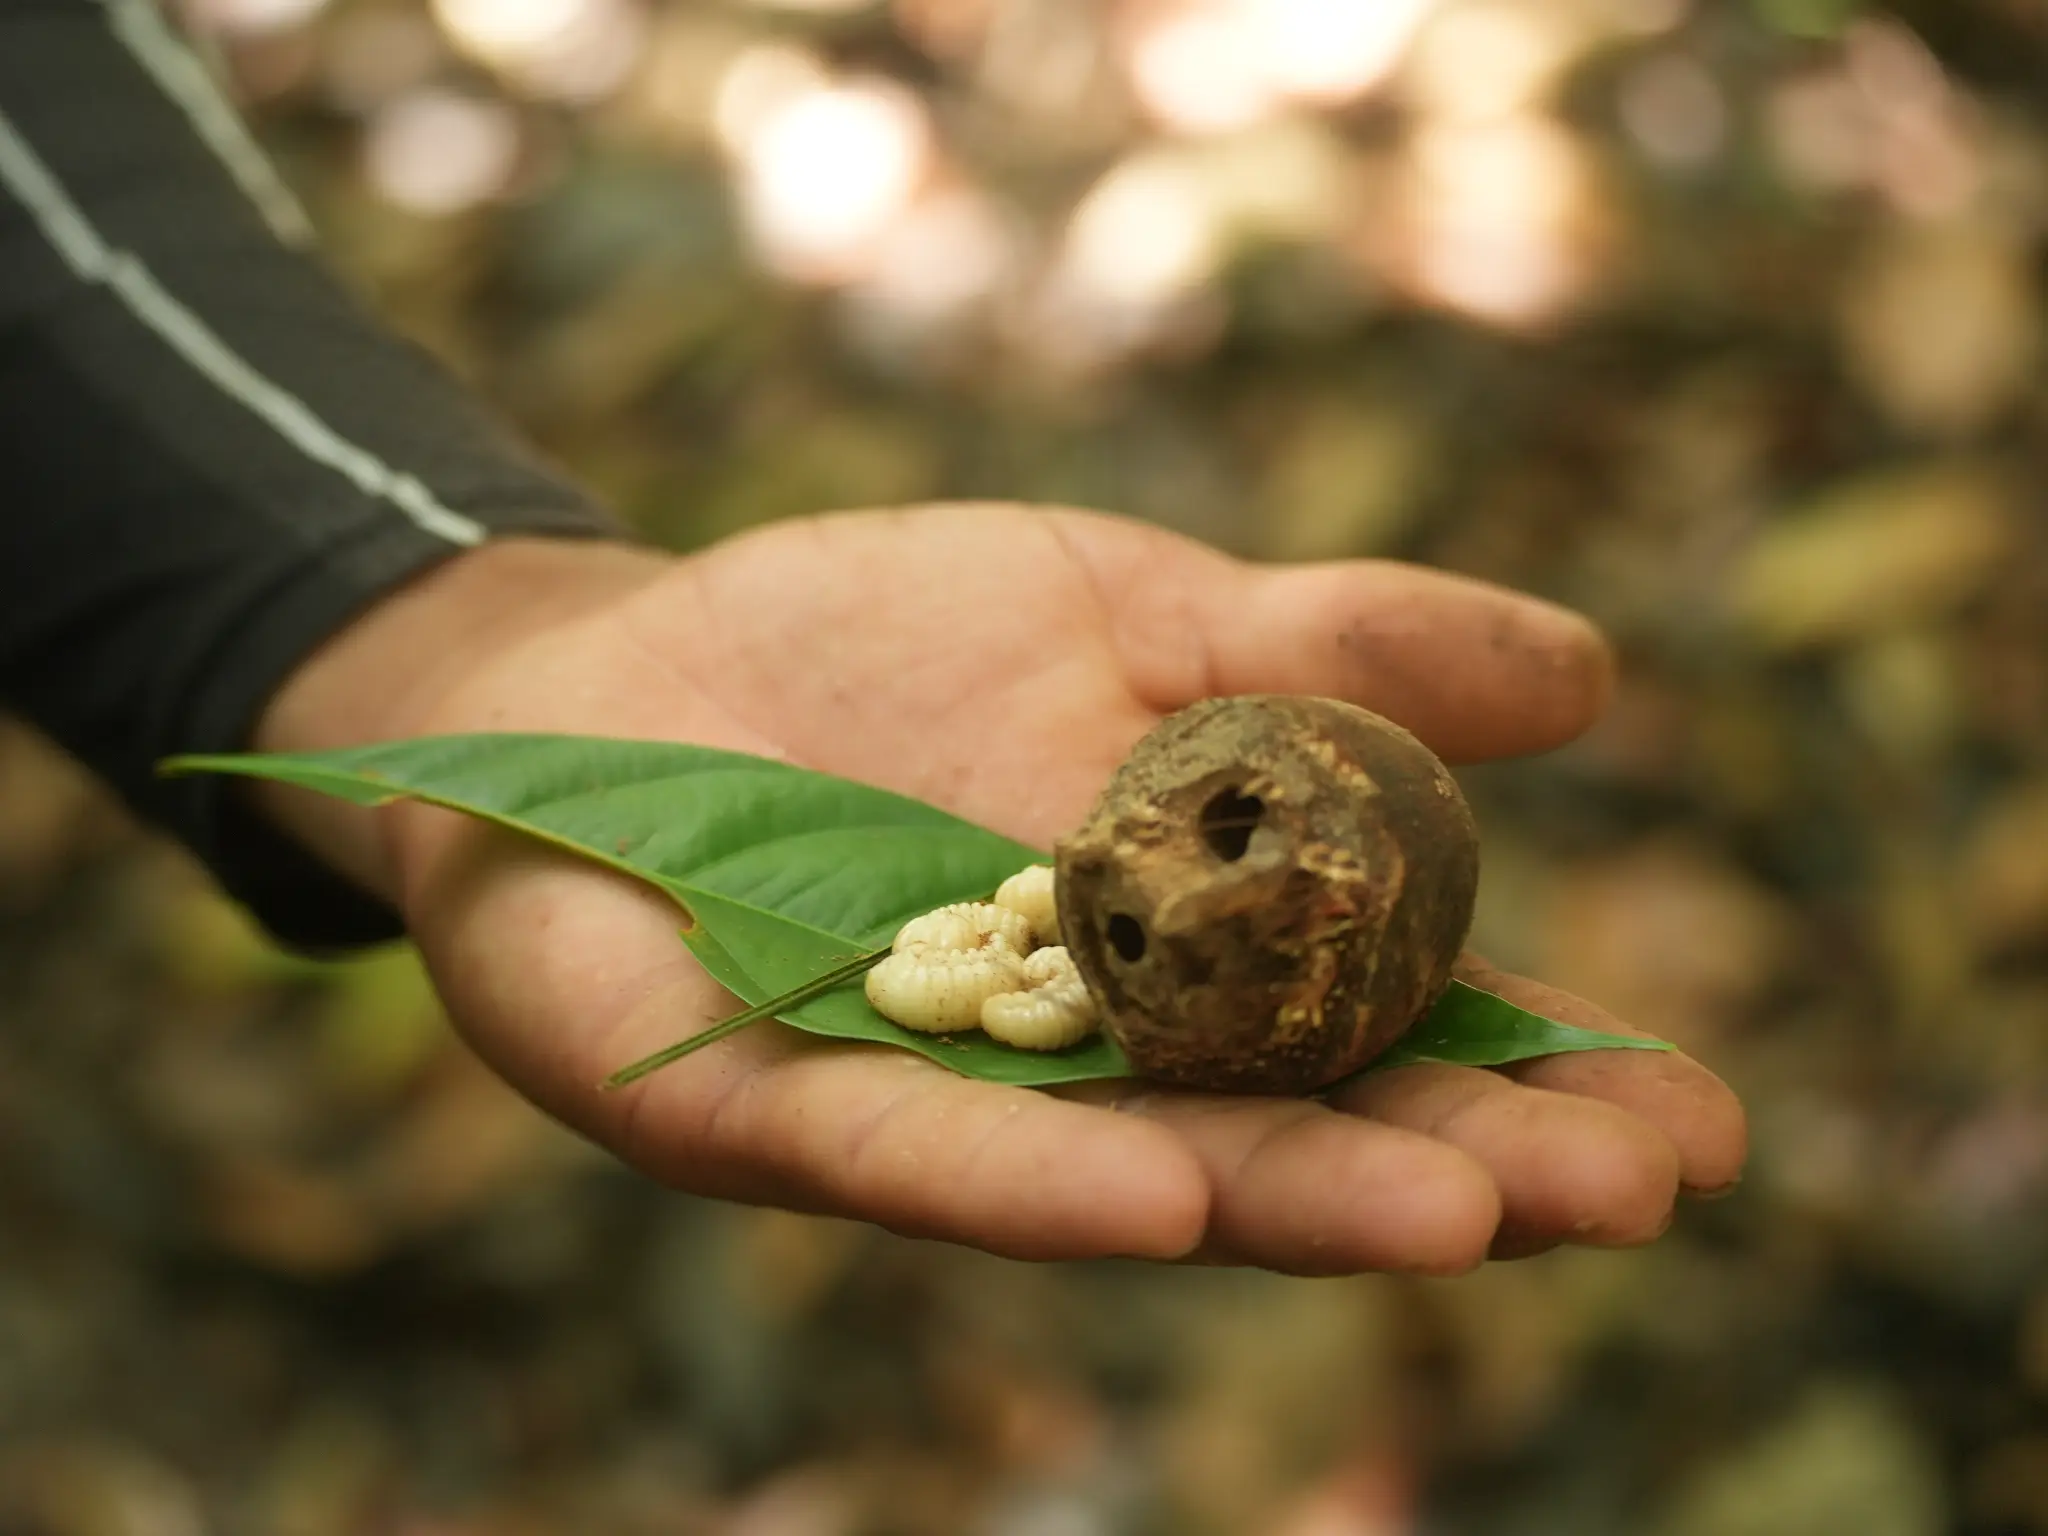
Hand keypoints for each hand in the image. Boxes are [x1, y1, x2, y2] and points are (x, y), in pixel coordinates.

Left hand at [255, 507, 1745, 1274]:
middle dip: (1460, 1167)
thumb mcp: (1132, 605)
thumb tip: (1591, 681)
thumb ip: (1331, 650)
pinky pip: (916, 1155)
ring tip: (1458, 1217)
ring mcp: (938, 1099)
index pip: (1388, 1031)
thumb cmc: (879, 641)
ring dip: (1290, 1202)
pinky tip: (1165, 1198)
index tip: (1695, 1122)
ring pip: (1133, 1173)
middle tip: (1626, 1192)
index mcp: (1187, 947)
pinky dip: (1038, 1181)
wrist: (621, 664)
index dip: (1537, 1079)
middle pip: (1294, 1131)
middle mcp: (1088, 1056)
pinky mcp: (775, 1109)